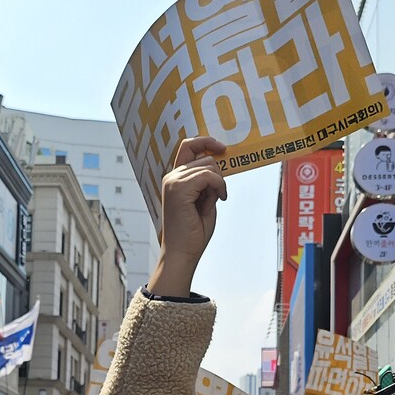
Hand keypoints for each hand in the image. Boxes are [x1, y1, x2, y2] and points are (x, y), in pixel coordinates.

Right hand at [149, 136, 227, 296]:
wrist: (182, 253)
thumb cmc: (193, 232)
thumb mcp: (205, 201)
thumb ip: (208, 183)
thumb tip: (220, 164)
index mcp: (175, 179)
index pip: (188, 147)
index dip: (205, 141)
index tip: (222, 147)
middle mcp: (171, 177)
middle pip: (205, 157)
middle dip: (218, 175)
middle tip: (216, 196)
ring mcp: (173, 182)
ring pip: (209, 166)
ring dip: (219, 183)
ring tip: (214, 202)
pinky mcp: (179, 189)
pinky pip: (209, 176)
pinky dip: (218, 186)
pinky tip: (218, 200)